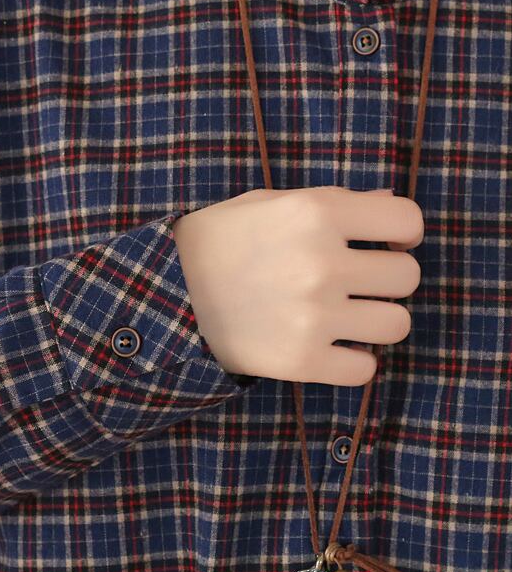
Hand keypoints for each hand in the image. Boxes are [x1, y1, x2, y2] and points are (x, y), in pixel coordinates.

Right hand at [171, 185, 422, 385]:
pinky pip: (364, 371)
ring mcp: (312, 317)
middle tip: (355, 284)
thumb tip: (392, 209)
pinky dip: (351, 362)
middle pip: (406, 277)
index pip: (408, 222)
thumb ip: (333, 200)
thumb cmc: (217, 242)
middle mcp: (321, 263)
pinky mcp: (299, 362)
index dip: (402, 234)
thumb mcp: (267, 203)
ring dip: (375, 322)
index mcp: (316, 212)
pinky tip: (329, 349)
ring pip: (396, 325)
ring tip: (346, 318)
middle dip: (385, 279)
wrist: (163, 294)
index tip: (386, 244)